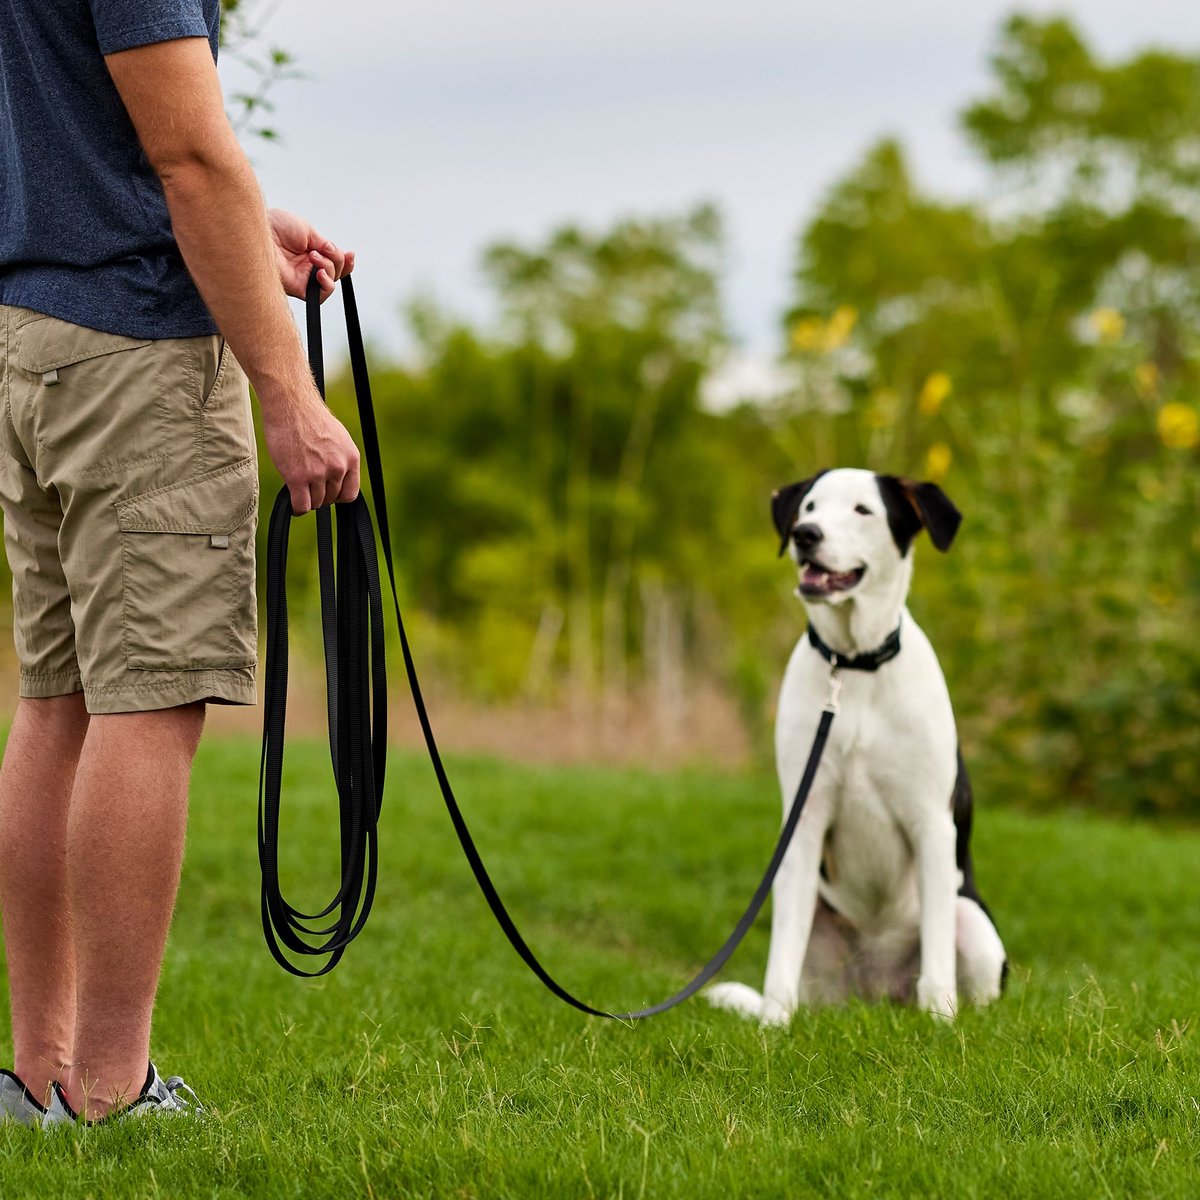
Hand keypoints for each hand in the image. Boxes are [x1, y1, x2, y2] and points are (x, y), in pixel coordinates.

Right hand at [261, 389, 361, 514]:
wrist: (291, 405)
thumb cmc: (310, 419)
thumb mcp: (339, 439)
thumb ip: (341, 460)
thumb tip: (338, 479)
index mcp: (350, 458)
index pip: (350, 494)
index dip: (337, 496)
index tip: (328, 493)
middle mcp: (338, 468)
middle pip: (330, 499)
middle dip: (319, 495)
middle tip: (308, 486)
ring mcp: (318, 473)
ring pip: (315, 503)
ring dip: (307, 499)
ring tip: (299, 487)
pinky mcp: (297, 477)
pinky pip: (301, 505)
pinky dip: (297, 508)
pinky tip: (294, 504)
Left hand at [268, 208, 354, 301]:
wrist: (260, 231)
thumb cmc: (276, 227)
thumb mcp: (308, 230)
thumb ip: (325, 245)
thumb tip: (337, 254)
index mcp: (310, 252)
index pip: (333, 263)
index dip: (345, 261)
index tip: (350, 253)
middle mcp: (307, 267)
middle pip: (336, 273)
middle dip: (337, 260)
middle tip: (323, 248)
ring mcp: (303, 279)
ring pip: (330, 284)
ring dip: (330, 268)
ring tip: (313, 256)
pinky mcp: (298, 289)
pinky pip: (320, 296)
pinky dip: (326, 284)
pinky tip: (319, 272)